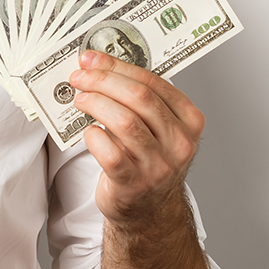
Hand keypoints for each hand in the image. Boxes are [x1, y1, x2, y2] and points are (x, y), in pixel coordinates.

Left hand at [69, 51, 204, 225]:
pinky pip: (109, 152)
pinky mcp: (134, 184)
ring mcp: (159, 165)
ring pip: (124, 121)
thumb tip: (98, 66)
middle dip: (103, 81)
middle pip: (139, 98)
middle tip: (79, 77)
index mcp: (189, 121)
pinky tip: (88, 132)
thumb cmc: (147, 160)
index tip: (91, 59)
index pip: (152, 82)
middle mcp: (179, 142)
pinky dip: (93, 137)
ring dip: (95, 104)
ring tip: (79, 100)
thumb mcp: (156, 127)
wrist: (148, 209)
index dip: (117, 67)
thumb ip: (138, 99)